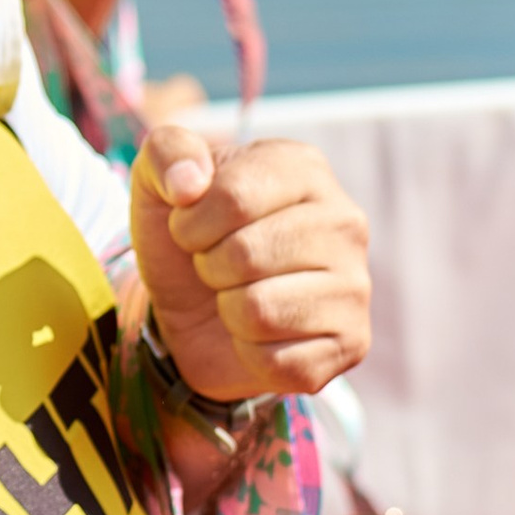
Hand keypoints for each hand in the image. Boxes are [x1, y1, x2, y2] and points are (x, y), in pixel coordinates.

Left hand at [130, 126, 369, 403]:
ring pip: (259, 311)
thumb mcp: (159, 185)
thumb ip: (167, 153)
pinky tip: (260, 335)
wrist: (194, 311)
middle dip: (210, 268)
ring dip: (229, 311)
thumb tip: (190, 184)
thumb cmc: (187, 240)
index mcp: (304, 168)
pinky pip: (277, 361)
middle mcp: (345, 221)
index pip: (233, 197)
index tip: (192, 230)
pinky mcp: (351, 343)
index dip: (191, 224)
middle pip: (246, 255)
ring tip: (238, 296)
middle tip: (218, 267)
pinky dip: (250, 353)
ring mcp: (355, 284)